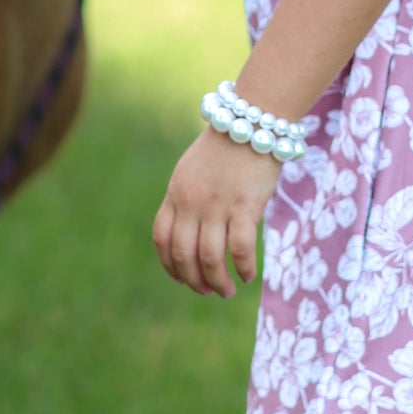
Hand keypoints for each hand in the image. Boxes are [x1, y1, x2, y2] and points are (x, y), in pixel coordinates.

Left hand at [151, 128, 278, 298]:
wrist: (251, 121)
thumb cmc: (225, 147)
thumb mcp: (192, 171)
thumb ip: (187, 200)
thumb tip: (191, 234)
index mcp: (175, 194)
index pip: (162, 239)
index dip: (169, 265)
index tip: (182, 279)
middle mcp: (191, 203)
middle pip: (184, 255)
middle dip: (194, 281)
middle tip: (207, 292)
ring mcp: (217, 205)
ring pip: (210, 258)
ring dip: (218, 282)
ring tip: (227, 291)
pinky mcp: (245, 206)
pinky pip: (240, 248)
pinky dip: (244, 267)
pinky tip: (248, 275)